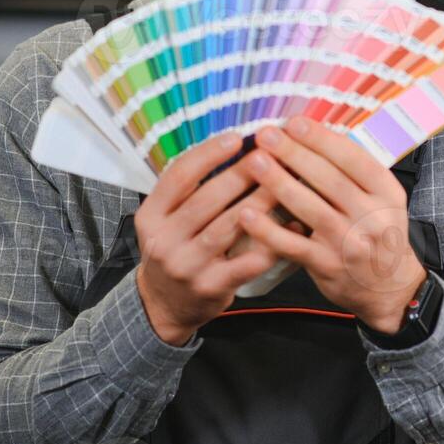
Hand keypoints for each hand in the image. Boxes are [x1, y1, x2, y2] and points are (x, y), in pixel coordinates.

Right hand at [133, 133, 285, 344]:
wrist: (163, 305)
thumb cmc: (175, 249)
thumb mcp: (166, 220)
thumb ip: (190, 191)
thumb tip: (235, 148)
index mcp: (151, 216)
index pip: (178, 176)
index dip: (207, 154)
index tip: (236, 138)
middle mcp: (163, 240)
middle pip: (206, 199)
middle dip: (240, 174)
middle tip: (269, 155)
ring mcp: (186, 266)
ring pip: (228, 227)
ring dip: (259, 202)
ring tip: (284, 183)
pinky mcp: (211, 287)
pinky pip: (247, 261)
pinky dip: (271, 242)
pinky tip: (293, 226)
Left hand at [236, 117, 427, 333]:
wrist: (389, 288)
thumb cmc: (377, 235)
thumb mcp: (382, 200)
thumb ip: (353, 174)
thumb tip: (311, 136)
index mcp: (386, 192)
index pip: (354, 159)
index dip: (323, 139)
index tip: (294, 122)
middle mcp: (372, 217)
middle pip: (331, 180)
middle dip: (295, 154)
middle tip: (267, 135)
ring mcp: (350, 243)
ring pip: (311, 209)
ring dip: (279, 183)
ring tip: (254, 162)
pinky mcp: (327, 266)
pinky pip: (293, 245)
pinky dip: (268, 230)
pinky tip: (246, 213)